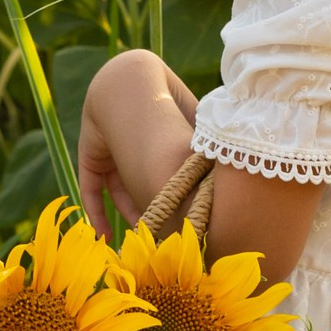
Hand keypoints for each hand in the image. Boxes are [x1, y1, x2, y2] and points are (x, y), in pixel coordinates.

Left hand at [77, 48, 198, 231]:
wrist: (129, 87)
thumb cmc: (169, 109)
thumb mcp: (193, 141)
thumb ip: (209, 161)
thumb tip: (238, 187)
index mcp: (163, 140)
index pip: (170, 177)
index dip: (176, 201)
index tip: (184, 225)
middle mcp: (138, 147)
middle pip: (146, 186)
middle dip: (154, 211)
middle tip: (163, 238)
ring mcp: (113, 152)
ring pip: (120, 191)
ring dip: (128, 216)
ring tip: (138, 243)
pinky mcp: (92, 157)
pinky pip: (92, 189)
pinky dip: (95, 212)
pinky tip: (103, 236)